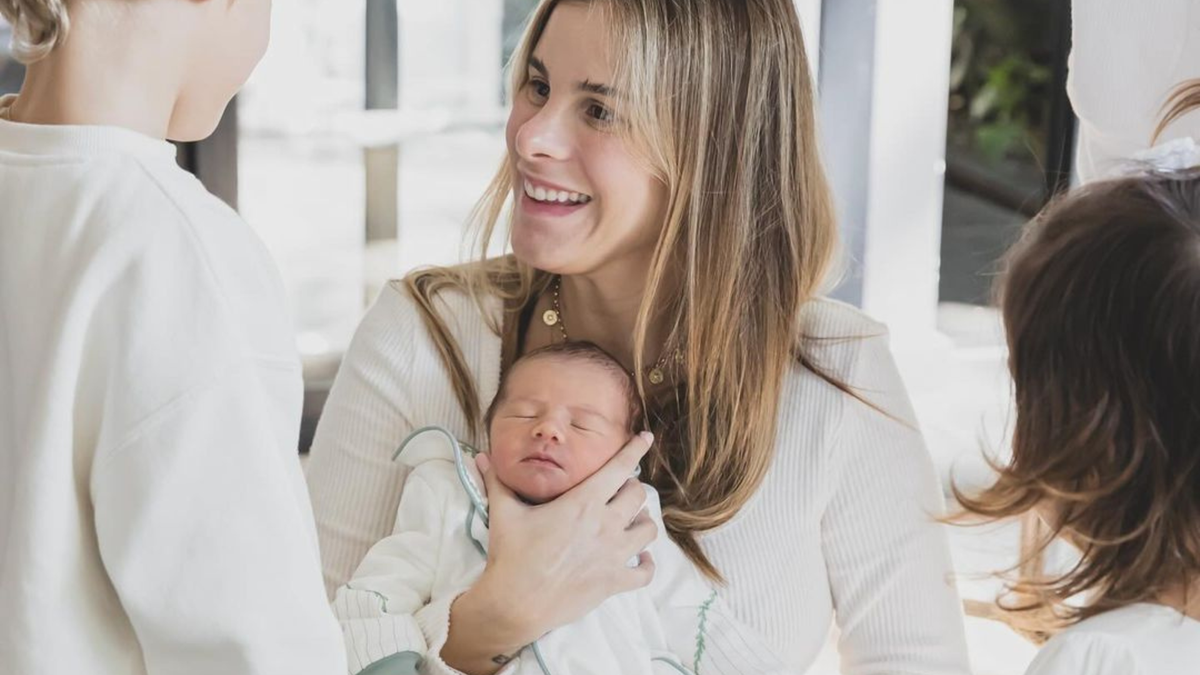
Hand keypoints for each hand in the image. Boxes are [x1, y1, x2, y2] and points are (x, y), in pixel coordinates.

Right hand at [439, 432, 657, 673]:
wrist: (515, 603)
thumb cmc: (511, 556)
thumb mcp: (503, 513)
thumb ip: (497, 482)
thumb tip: (481, 457)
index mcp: (583, 503)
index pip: (619, 468)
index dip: (635, 449)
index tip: (645, 438)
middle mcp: (605, 525)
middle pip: (637, 496)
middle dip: (631, 488)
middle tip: (619, 490)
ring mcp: (613, 555)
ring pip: (648, 530)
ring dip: (642, 521)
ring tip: (631, 519)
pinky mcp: (614, 582)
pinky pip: (645, 572)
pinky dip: (646, 563)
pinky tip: (640, 558)